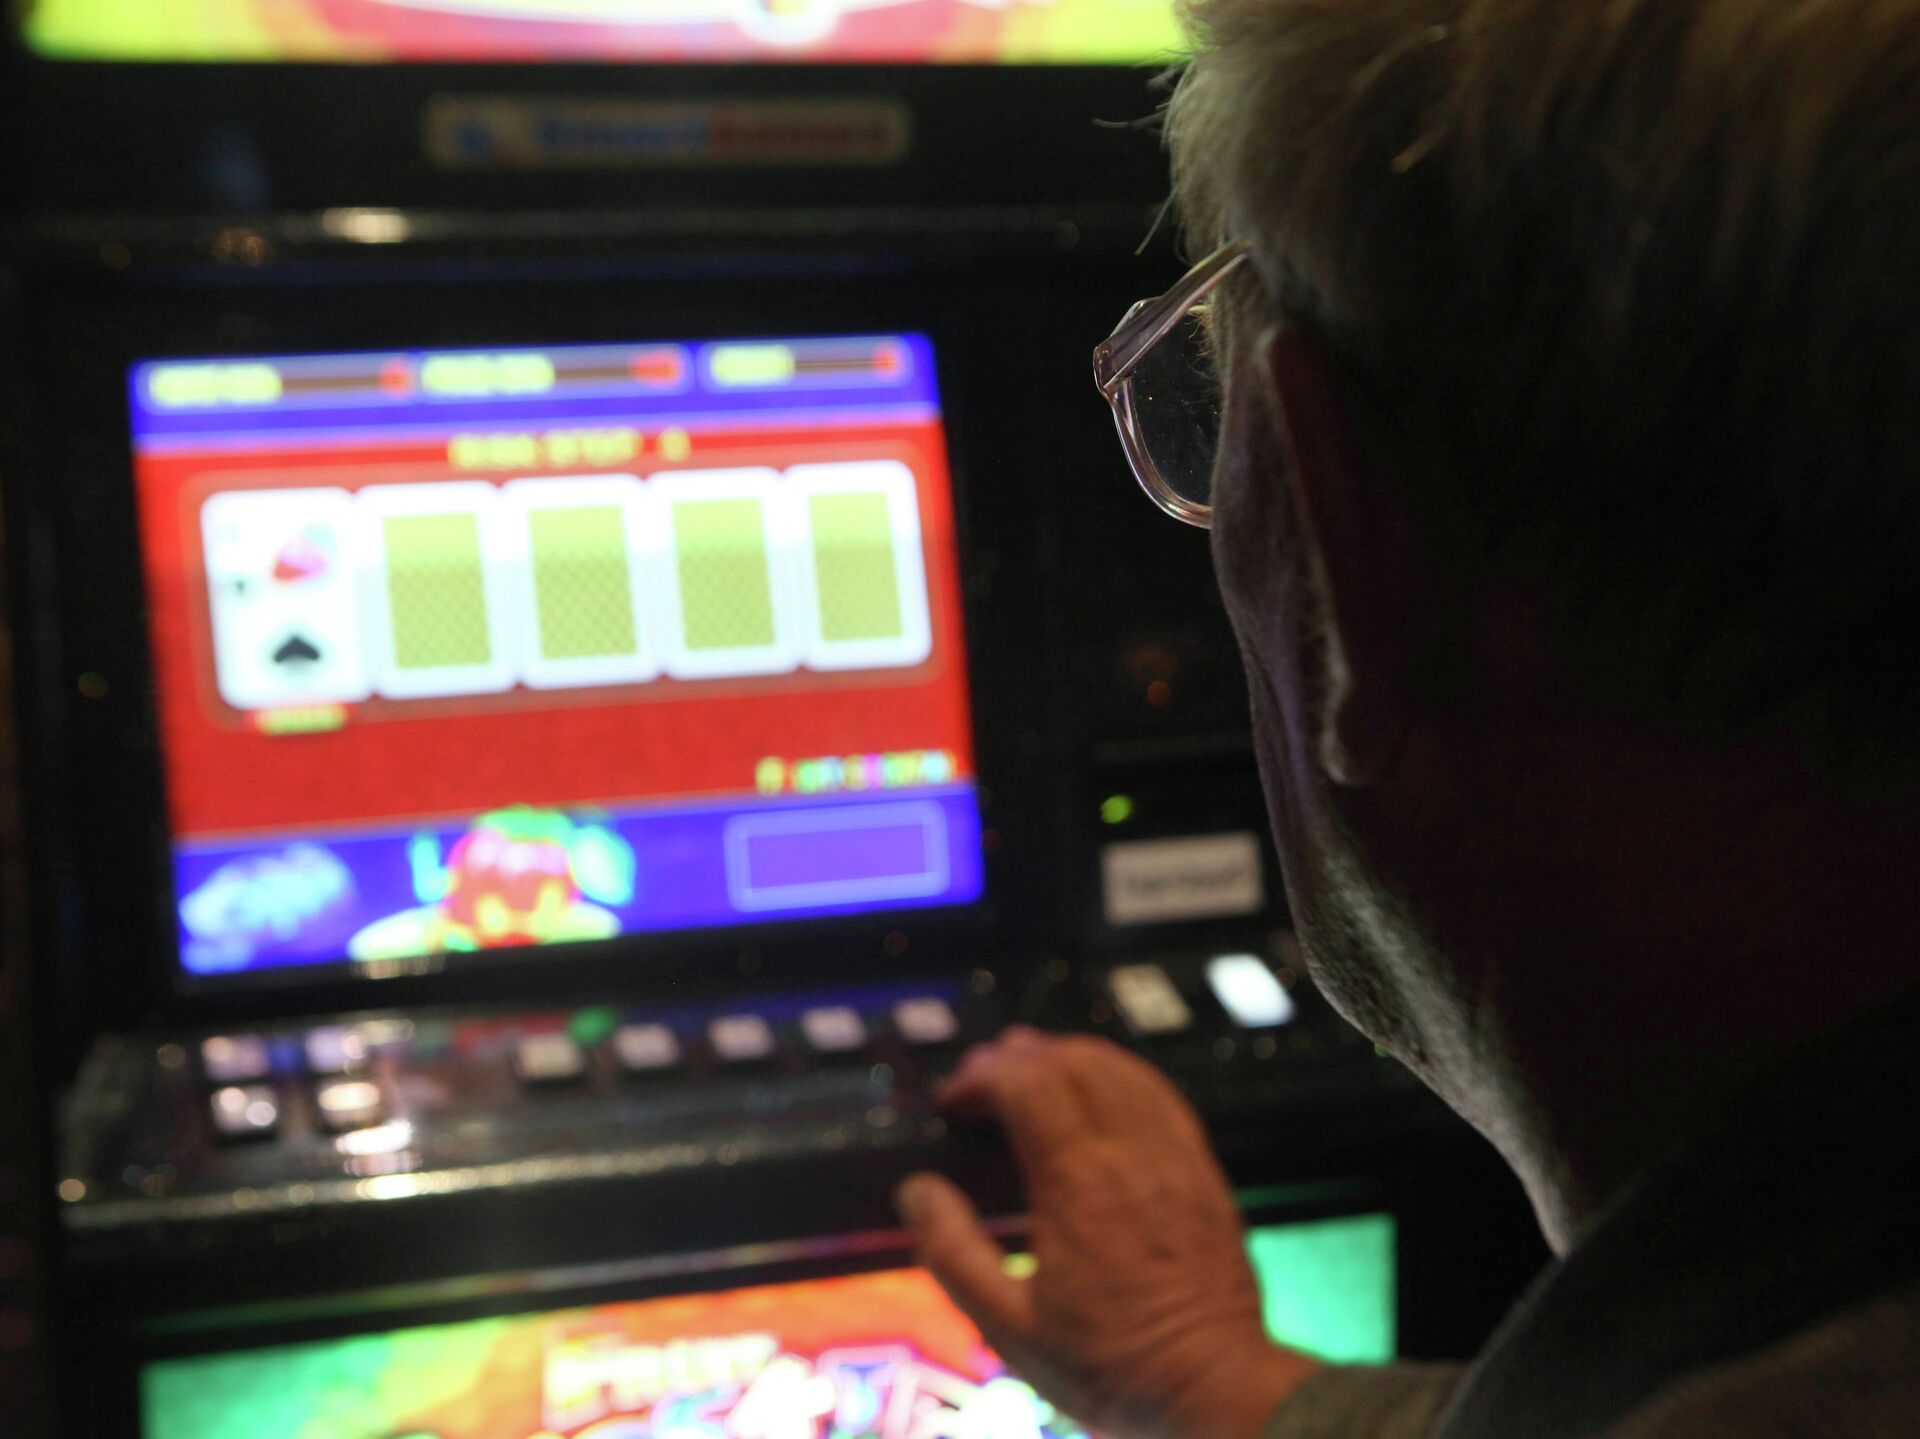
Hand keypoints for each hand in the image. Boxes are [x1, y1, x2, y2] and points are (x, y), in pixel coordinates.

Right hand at [897, 1028, 1319, 1438]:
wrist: (1212, 1386)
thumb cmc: (1111, 1364)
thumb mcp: (1009, 1326)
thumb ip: (954, 1253)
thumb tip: (917, 1192)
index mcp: (1079, 1184)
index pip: (1027, 1083)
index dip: (982, 1075)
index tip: (952, 1099)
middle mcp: (1131, 1155)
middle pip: (1072, 1062)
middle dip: (1018, 1056)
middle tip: (981, 1078)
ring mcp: (1174, 1158)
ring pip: (1120, 1068)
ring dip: (1068, 1055)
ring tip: (1030, 1069)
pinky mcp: (1203, 1172)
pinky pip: (1162, 1095)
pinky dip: (1120, 1074)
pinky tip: (1099, 1088)